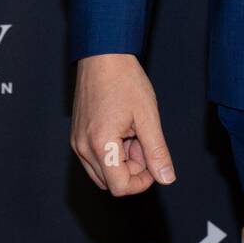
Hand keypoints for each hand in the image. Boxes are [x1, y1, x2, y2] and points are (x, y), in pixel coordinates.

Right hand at [70, 54, 175, 194]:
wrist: (102, 55)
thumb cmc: (125, 80)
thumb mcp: (148, 116)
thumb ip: (157, 151)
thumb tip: (167, 178)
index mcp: (100, 144)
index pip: (120, 187)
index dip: (142, 181)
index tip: (154, 162)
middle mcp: (82, 148)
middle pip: (111, 182)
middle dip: (133, 169)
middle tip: (144, 140)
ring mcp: (77, 142)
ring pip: (103, 172)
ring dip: (122, 162)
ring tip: (134, 133)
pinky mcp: (76, 136)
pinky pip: (95, 158)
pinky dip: (112, 153)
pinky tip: (123, 130)